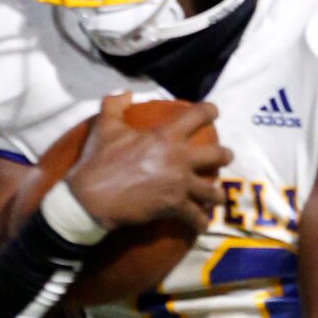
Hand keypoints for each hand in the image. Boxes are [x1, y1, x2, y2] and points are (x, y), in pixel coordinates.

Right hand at [66, 92, 230, 231]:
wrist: (91, 198)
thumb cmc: (98, 160)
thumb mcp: (104, 126)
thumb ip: (115, 104)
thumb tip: (126, 93)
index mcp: (165, 135)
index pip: (199, 115)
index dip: (210, 111)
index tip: (214, 112)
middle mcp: (179, 158)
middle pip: (218, 155)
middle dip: (225, 155)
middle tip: (225, 156)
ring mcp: (179, 184)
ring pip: (213, 191)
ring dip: (216, 195)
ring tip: (216, 197)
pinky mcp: (174, 207)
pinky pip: (197, 218)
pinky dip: (200, 222)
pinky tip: (202, 224)